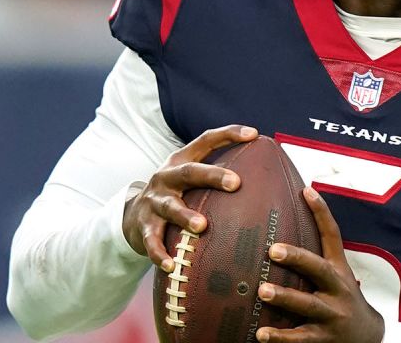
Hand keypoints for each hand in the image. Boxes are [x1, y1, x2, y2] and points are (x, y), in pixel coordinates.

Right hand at [122, 124, 257, 271]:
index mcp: (181, 161)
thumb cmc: (175, 195)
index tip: (254, 135)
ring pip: (170, 207)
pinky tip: (170, 265)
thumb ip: (218, 175)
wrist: (131, 216)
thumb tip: (268, 176)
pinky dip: (160, 253)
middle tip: (235, 183)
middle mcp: (166, 177)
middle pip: (189, 172)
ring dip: (186, 216)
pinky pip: (152, 241)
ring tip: (202, 226)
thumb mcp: (190, 180)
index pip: (206, 140)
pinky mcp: (144, 226)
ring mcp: (154, 201)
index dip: (229, 134)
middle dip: (212, 176)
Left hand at [256, 188, 384, 342]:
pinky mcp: (324, 338)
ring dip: (285, 297)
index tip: (306, 190)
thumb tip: (278, 235)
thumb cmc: (342, 301)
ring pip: (307, 305)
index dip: (322, 212)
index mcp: (339, 270)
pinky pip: (300, 338)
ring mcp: (332, 315)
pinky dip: (280, 337)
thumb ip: (313, 260)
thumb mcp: (337, 277)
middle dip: (297, 258)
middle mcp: (338, 289)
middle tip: (273, 250)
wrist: (368, 338)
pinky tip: (260, 334)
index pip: (332, 236)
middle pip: (319, 269)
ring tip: (262, 290)